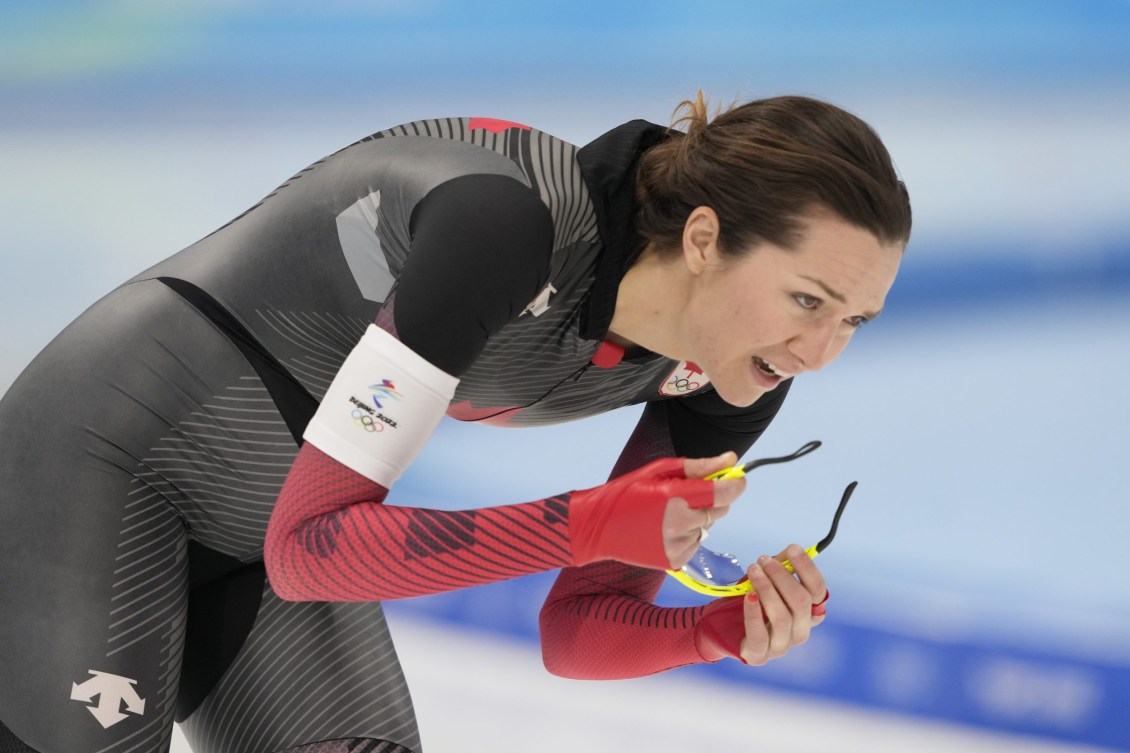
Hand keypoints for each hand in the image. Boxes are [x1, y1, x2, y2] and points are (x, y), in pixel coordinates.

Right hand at [568, 453, 745, 569]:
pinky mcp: (675, 561)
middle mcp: (679, 524)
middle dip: (713, 500)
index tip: (738, 478)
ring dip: (698, 518)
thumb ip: (698, 467)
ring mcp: (677, 545)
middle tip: (688, 494)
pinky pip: (696, 543)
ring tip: (670, 513)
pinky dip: (688, 534)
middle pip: (720, 510)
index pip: (723, 492)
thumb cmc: (627, 494)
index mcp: (675, 497)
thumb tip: (731, 460)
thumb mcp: (659, 471)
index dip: (736, 484)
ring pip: (708, 527)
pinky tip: (666, 529)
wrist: (597, 528)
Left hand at [694, 543, 829, 664]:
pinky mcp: (759, 655)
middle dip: (782, 576)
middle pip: (801, 602)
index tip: (792, 548)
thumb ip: (781, 566)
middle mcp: (800, 631)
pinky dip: (754, 614)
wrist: (720, 626)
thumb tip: (792, 549)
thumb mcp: (767, 581)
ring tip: (753, 571)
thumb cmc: (751, 601)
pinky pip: (760, 635)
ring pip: (782, 617)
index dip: (807, 569)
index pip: (819, 591)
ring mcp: (781, 646)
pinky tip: (748, 596)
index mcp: (808, 613)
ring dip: (767, 589)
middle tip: (763, 560)